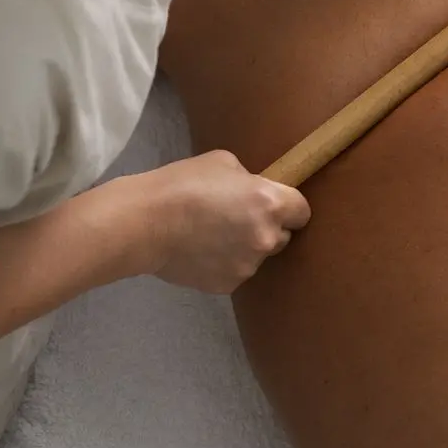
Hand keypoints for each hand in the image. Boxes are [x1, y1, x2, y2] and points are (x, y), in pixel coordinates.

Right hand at [136, 152, 310, 293]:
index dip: (290, 208)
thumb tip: (251, 191)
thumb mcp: (222, 162)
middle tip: (236, 218)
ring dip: (243, 247)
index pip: (302, 212)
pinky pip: (235, 271)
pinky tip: (199, 251)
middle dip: (266, 228)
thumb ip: (247, 180)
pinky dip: (223, 263)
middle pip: (283, 237)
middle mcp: (266, 238)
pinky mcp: (227, 285)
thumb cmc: (182, 184)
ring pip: (257, 256)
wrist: (144, 223)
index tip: (275, 205)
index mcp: (269, 204)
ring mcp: (247, 265)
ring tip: (210, 235)